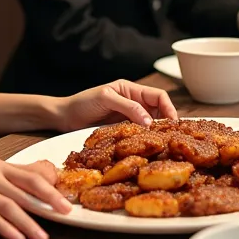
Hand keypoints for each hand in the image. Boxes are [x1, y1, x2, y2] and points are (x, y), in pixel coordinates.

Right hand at [0, 158, 68, 238]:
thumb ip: (9, 177)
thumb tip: (39, 178)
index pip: (31, 175)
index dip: (51, 189)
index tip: (67, 203)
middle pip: (25, 189)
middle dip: (47, 204)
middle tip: (65, 216)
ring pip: (10, 206)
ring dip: (29, 223)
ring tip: (42, 238)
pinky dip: (5, 228)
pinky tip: (16, 238)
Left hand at [51, 79, 177, 132]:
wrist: (64, 117)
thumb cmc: (82, 102)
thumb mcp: (105, 98)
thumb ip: (128, 106)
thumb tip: (149, 121)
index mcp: (131, 90)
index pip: (158, 96)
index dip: (168, 108)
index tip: (173, 123)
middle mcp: (133, 103)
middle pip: (158, 111)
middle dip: (166, 123)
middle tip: (171, 138)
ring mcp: (129, 118)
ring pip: (150, 125)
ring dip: (156, 133)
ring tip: (162, 144)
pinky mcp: (123, 131)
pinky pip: (139, 135)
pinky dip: (145, 140)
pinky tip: (147, 148)